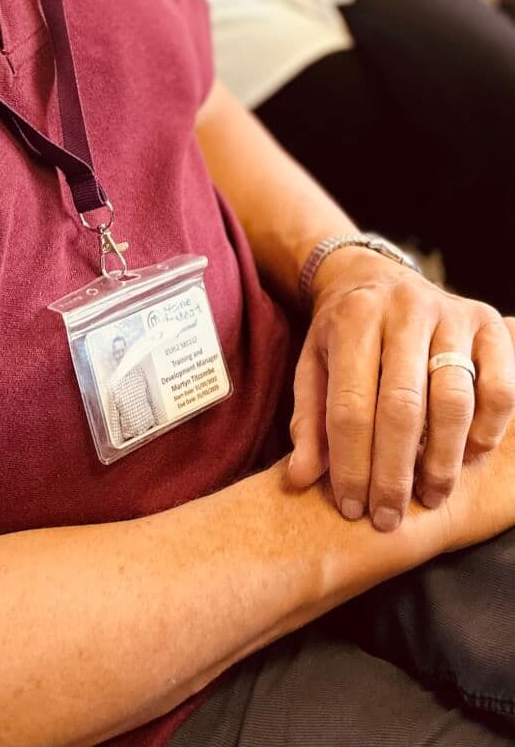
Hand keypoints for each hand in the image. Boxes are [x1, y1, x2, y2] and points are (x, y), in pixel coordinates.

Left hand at [288, 251, 514, 531]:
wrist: (375, 276)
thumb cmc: (343, 335)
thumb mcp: (312, 366)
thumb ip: (308, 422)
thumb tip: (300, 480)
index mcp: (353, 319)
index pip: (351, 404)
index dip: (351, 464)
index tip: (351, 507)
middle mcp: (403, 310)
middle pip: (402, 407)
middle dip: (394, 473)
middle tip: (388, 518)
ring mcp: (450, 314)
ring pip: (454, 400)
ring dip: (442, 460)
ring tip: (429, 497)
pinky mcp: (488, 323)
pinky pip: (499, 388)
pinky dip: (488, 430)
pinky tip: (469, 457)